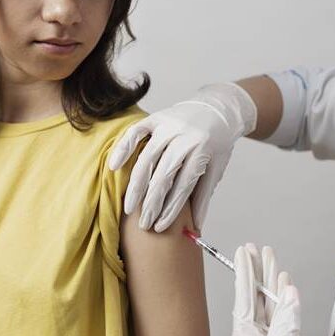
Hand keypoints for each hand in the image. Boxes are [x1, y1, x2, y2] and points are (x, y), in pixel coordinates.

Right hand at [107, 83, 256, 231]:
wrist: (220, 107)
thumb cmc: (218, 142)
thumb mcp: (217, 167)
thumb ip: (204, 195)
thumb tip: (197, 228)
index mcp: (202, 152)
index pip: (183, 187)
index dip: (171, 210)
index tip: (159, 227)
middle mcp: (185, 138)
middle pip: (163, 176)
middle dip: (151, 204)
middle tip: (142, 224)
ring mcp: (169, 126)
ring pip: (147, 159)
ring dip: (136, 186)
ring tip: (129, 208)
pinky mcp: (157, 117)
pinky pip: (135, 132)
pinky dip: (123, 148)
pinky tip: (114, 167)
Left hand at [232, 244, 325, 335]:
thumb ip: (287, 320)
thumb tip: (289, 292)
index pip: (243, 299)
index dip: (244, 273)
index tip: (243, 253)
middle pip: (255, 298)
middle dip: (256, 272)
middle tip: (255, 249)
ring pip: (272, 303)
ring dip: (272, 280)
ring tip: (270, 258)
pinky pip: (286, 314)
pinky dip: (287, 297)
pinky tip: (285, 282)